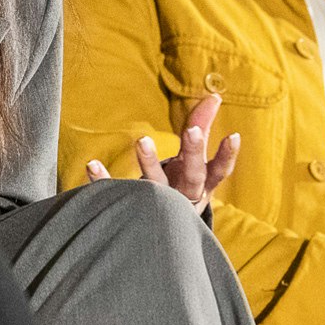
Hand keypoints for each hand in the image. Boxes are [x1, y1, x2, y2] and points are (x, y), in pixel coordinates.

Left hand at [84, 94, 239, 214]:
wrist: (166, 229)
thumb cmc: (183, 184)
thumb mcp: (196, 160)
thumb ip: (203, 127)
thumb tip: (215, 96)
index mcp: (201, 183)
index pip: (218, 170)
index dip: (226, 155)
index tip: (233, 135)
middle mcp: (183, 195)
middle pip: (193, 176)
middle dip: (194, 153)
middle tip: (192, 131)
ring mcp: (159, 204)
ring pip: (157, 186)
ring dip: (150, 162)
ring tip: (142, 141)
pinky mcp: (134, 208)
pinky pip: (118, 194)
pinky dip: (104, 181)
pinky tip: (92, 164)